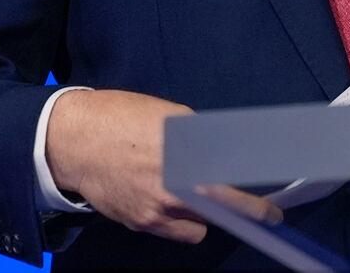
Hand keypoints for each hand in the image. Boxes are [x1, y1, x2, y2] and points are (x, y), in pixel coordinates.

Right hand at [44, 89, 281, 243]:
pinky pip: (176, 231)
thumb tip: (232, 153)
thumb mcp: (172, 117)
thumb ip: (203, 139)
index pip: (232, 184)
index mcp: (186, 156)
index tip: (274, 213)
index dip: (256, 203)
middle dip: (245, 212)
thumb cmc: (124, 119)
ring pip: (200, 227)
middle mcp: (174, 188)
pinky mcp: (141, 223)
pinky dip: (182, 221)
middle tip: (267, 215)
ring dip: (207, 215)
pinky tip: (176, 203)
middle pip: (223, 211)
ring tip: (203, 197)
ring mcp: (157, 210)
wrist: (75, 142)